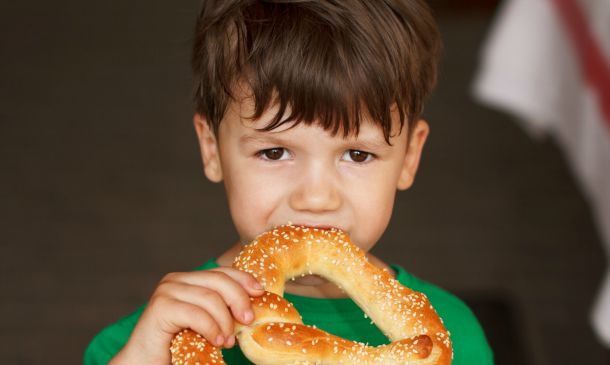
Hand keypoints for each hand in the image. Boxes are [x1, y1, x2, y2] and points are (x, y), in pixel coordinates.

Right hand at [109, 267, 264, 363]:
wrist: (146, 364)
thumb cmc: (177, 346)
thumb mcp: (206, 324)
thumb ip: (222, 310)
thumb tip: (254, 307)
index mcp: (188, 280)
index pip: (221, 271)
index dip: (244, 279)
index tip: (261, 292)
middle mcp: (175, 280)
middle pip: (218, 280)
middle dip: (239, 299)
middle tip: (248, 321)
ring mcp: (166, 292)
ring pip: (210, 298)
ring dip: (225, 321)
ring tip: (228, 341)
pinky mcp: (160, 308)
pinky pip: (197, 314)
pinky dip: (212, 328)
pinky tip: (217, 341)